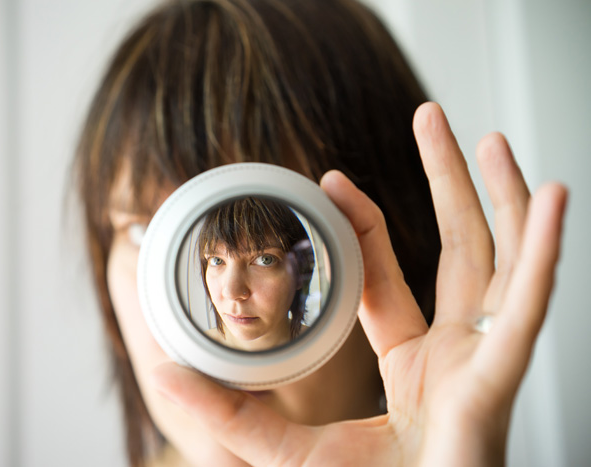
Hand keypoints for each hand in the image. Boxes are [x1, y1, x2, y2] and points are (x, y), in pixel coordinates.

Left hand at [152, 102, 567, 465]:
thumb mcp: (288, 454)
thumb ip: (231, 413)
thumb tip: (164, 373)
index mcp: (414, 365)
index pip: (390, 279)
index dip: (369, 226)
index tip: (336, 181)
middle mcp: (457, 355)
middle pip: (459, 251)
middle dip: (448, 183)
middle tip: (432, 119)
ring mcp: (483, 364)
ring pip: (501, 262)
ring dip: (501, 197)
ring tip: (487, 137)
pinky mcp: (498, 382)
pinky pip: (529, 306)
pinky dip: (546, 250)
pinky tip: (552, 196)